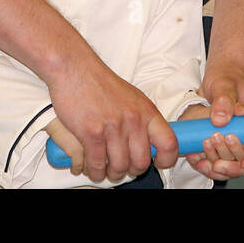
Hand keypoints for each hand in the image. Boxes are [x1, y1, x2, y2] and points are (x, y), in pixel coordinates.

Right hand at [47, 57, 177, 183]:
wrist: (74, 68)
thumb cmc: (99, 82)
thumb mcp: (131, 97)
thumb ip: (141, 119)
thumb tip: (148, 142)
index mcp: (146, 111)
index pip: (169, 143)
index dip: (166, 159)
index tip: (158, 163)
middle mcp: (133, 120)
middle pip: (141, 162)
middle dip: (132, 170)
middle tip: (123, 168)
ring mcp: (113, 127)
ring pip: (119, 167)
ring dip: (111, 173)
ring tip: (105, 170)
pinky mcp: (91, 133)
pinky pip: (97, 164)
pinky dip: (95, 171)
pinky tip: (92, 168)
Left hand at [186, 66, 243, 179]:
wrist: (217, 77)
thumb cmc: (229, 77)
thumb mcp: (226, 84)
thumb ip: (225, 100)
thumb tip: (221, 119)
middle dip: (233, 165)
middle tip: (218, 154)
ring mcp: (236, 143)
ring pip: (231, 165)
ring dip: (218, 162)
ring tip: (206, 144)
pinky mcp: (221, 145)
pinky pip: (216, 161)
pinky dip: (206, 163)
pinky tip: (195, 158)